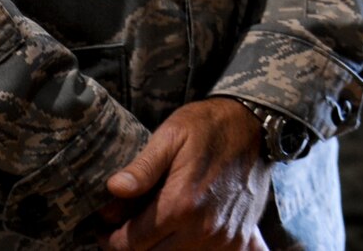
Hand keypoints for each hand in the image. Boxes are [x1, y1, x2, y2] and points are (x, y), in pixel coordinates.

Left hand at [97, 97, 274, 249]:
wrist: (255, 124)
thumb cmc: (209, 126)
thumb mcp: (171, 135)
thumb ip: (142, 167)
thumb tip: (114, 190)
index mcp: (181, 205)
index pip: (131, 244)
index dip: (112, 238)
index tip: (107, 226)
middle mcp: (204, 229)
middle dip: (135, 245)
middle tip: (128, 227)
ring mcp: (225, 239)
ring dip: (162, 248)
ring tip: (155, 227)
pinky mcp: (239, 240)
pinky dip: (192, 249)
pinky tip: (184, 233)